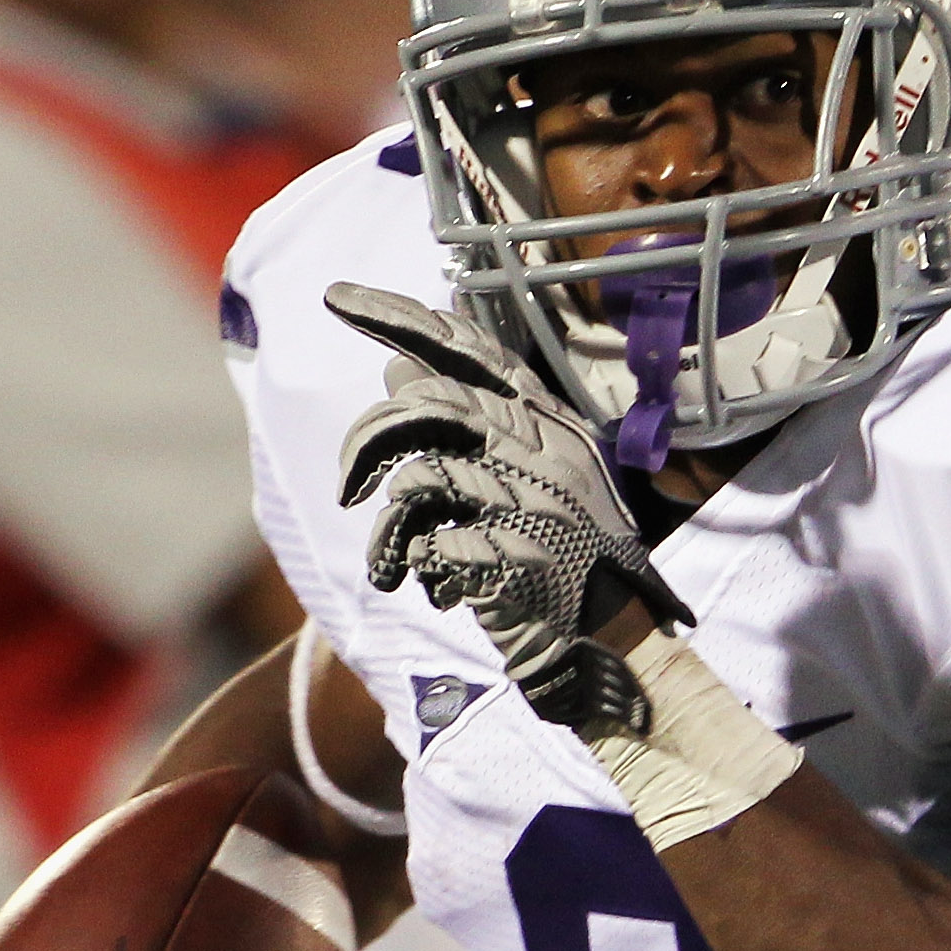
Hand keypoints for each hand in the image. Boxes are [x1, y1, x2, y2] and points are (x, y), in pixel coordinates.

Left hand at [327, 283, 692, 732]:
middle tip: (346, 489)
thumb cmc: (563, 569)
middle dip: (366, 444)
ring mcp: (537, 501)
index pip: (471, 349)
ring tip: (390, 556)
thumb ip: (472, 429)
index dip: (399, 317)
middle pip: (429, 404)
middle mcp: (550, 450)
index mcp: (554, 426)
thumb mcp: (530, 486)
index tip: (335, 297)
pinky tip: (433, 590)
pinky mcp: (517, 554)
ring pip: (419, 470)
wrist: (614, 654)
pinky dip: (413, 567)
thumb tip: (393, 368)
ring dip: (385, 520)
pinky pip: (426, 541)